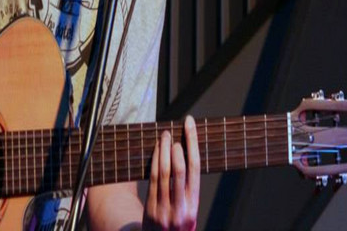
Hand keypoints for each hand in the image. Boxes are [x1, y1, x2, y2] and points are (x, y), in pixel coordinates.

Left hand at [143, 115, 199, 229]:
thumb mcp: (187, 211)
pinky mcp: (151, 209)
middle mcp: (182, 208)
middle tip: (176, 129)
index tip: (190, 124)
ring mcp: (166, 209)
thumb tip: (186, 154)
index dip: (193, 143)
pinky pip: (153, 179)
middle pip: (181, 168)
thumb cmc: (175, 224)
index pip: (195, 168)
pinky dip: (155, 161)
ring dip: (165, 149)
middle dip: (179, 144)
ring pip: (165, 171)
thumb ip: (187, 190)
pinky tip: (156, 150)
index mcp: (194, 206)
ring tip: (165, 135)